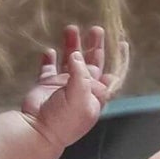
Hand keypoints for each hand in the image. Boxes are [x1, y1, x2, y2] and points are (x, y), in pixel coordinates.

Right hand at [20, 24, 128, 150]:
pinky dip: (50, 58)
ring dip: (71, 45)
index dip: (116, 60)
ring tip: (71, 28)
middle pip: (91, 63)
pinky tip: (50, 50)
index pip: (109, 73)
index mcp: (95, 95)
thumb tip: (76, 55)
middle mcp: (81, 89)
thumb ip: (81, 74)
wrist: (37, 130)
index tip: (122, 42)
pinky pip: (48, 68)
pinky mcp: (45, 85)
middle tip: (96, 28)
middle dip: (94, 46)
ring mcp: (62, 86)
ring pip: (69, 60)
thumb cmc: (64, 119)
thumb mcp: (79, 97)